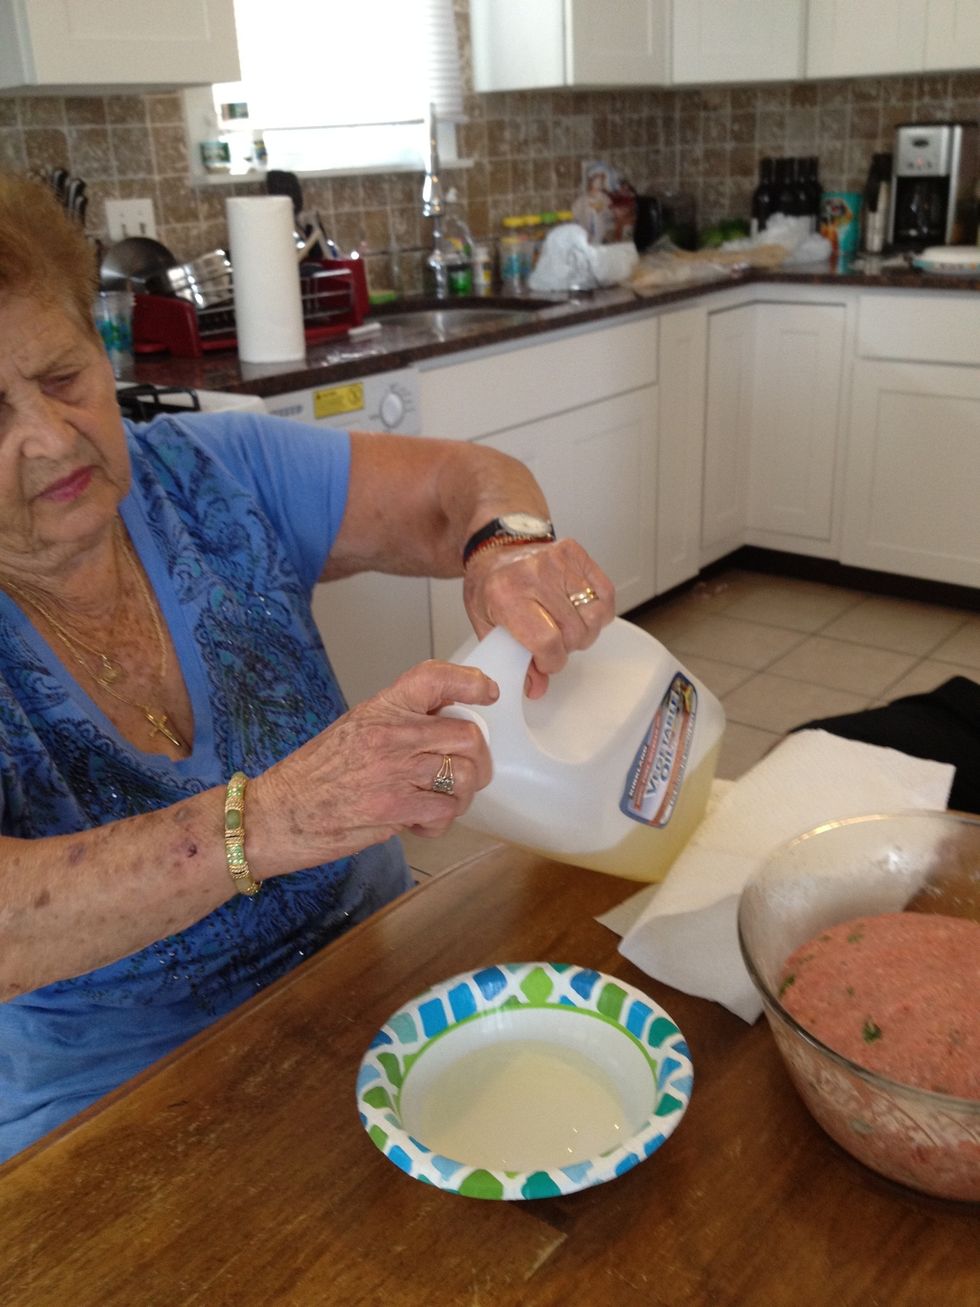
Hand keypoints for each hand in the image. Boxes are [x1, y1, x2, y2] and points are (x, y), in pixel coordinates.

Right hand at [247, 661, 496, 875]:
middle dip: (479, 760)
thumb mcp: (354, 729)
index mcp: (380, 708)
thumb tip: (445, 730)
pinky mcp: (394, 807)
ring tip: (440, 802)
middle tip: (468, 773)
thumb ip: (397, 724)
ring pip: (464, 777)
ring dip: (462, 795)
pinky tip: (420, 822)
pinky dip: (440, 822)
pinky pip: (445, 811)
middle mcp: (390, 734)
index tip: (486, 693)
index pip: (434, 678)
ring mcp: (394, 771)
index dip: (469, 682)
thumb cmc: (313, 775)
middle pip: (467, 737)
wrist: (277, 813)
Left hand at [462, 539, 613, 697]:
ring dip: (584, 631)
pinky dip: (598, 610)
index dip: (551, 661)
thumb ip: (511, 659)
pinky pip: (606, 594)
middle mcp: (534, 575)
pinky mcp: (577, 553)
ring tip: (565, 626)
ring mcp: (558, 561)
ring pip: (594, 616)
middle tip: (551, 641)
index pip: (547, 641)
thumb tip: (537, 688)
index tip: (544, 662)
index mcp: (505, 595)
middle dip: (565, 648)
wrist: (496, 547)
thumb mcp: (487, 625)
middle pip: (574, 632)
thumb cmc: (491, 585)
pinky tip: (580, 611)